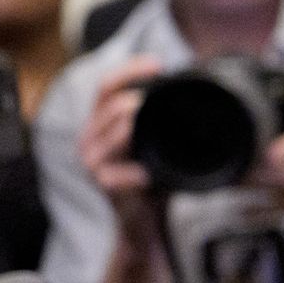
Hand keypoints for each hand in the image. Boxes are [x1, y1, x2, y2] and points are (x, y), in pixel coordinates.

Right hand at [77, 56, 162, 238]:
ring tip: (161, 129)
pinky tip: (147, 176)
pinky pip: (114, 172)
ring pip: (115, 130)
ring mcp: (91, 160)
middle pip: (111, 103)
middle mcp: (90, 136)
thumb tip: (193, 84)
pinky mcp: (100, 183)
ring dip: (138, 129)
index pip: (107, 85)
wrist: (145, 218)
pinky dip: (135, 173)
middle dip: (140, 99)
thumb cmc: (154, 176)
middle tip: (167, 100)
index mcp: (101, 121)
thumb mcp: (157, 140)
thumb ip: (161, 116)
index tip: (159, 64)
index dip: (130, 70)